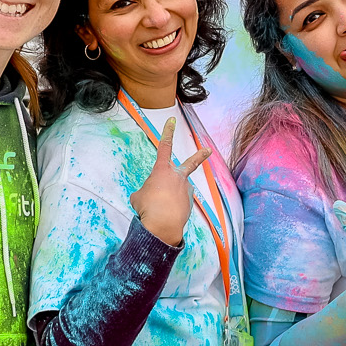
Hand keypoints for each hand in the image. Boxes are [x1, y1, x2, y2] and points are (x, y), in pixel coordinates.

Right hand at [130, 118, 210, 246]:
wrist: (162, 225)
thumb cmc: (147, 208)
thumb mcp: (138, 196)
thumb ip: (145, 192)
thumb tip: (152, 196)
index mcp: (162, 170)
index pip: (165, 146)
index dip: (168, 132)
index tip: (172, 120)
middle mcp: (177, 176)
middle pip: (191, 163)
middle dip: (200, 156)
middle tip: (208, 150)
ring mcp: (186, 189)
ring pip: (176, 192)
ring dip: (169, 199)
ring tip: (160, 209)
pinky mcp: (190, 203)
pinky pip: (178, 204)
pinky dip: (172, 209)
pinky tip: (166, 216)